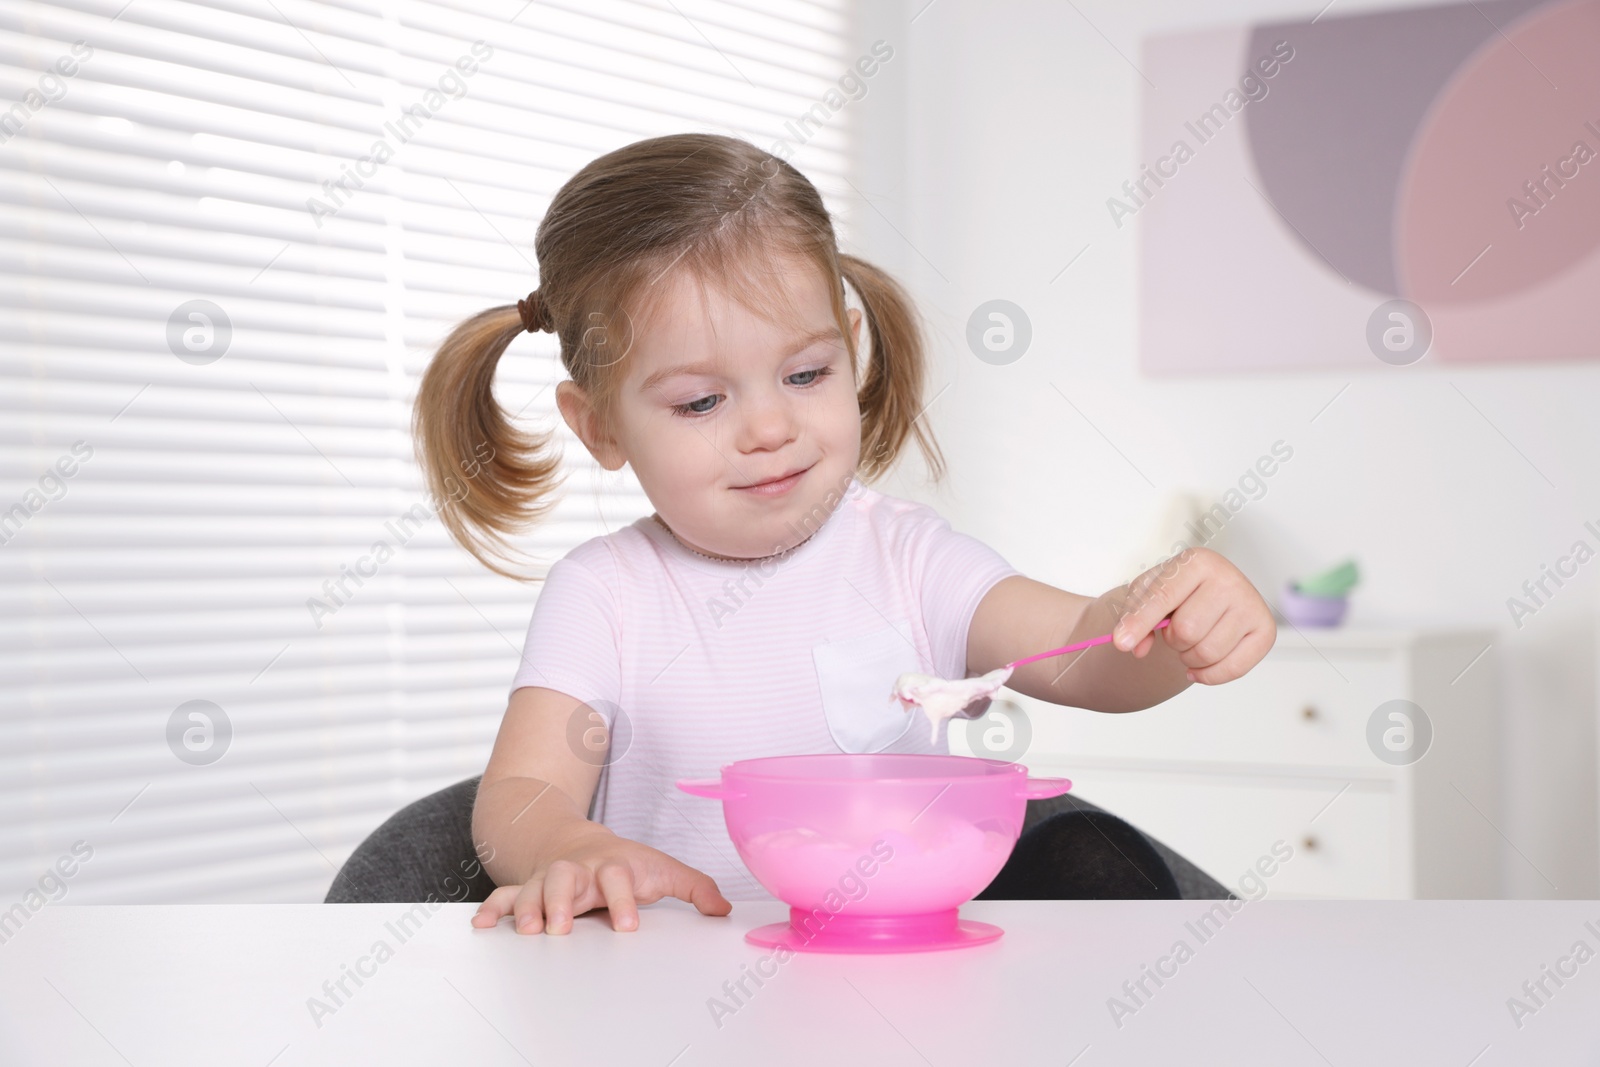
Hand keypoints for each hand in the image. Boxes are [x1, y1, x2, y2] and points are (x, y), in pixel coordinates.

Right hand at [471, 824, 731, 934]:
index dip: (624, 901)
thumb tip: (723, 909)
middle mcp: (577, 870)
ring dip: (526, 907)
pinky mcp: (526, 889)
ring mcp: (549, 878)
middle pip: (566, 878)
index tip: (628, 926)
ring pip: (532, 888)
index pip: (618, 878)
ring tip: (526, 931)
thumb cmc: (625, 863)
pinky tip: (482, 924)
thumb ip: (694, 888)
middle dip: (562, 901)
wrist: (580, 842)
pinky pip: (504, 896)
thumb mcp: (661, 870)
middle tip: (561, 927)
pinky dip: (492, 909)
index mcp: (612, 865)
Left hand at [1111, 547, 1275, 684]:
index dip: (1139, 623)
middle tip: (1176, 630)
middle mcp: (1230, 578)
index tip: (1121, 643)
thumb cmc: (1176, 592)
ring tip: (1191, 641)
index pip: (1163, 597)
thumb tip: (1132, 645)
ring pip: (1208, 652)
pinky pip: (1232, 669)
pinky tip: (1200, 665)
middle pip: (1186, 631)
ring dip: (1189, 657)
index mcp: (1197, 561)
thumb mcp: (1146, 594)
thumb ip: (1133, 617)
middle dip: (1172, 639)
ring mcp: (1252, 604)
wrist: (1206, 594)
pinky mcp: (1265, 631)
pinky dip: (1209, 674)